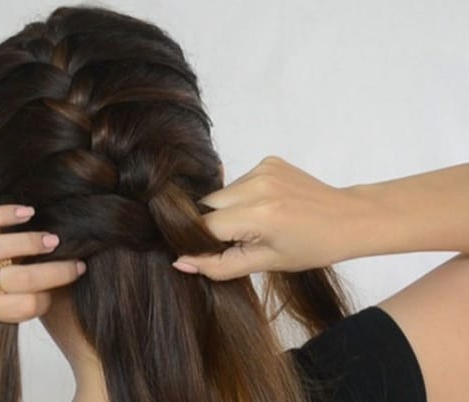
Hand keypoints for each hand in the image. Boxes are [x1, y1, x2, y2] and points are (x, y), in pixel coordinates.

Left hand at [0, 205, 84, 351]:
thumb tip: (18, 319)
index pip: (22, 307)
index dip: (44, 302)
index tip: (51, 295)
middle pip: (23, 278)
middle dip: (58, 273)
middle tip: (78, 265)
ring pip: (7, 245)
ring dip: (36, 243)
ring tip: (56, 241)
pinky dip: (9, 214)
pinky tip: (29, 212)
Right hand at [172, 156, 371, 279]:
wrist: (349, 218)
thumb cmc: (313, 247)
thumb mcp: (267, 263)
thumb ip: (220, 265)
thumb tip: (181, 262)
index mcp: (260, 214)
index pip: (204, 226)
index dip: (202, 242)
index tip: (213, 253)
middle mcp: (258, 185)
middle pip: (208, 205)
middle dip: (214, 225)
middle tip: (240, 240)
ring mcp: (263, 168)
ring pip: (221, 193)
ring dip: (227, 210)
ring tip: (256, 224)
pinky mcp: (268, 161)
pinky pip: (238, 182)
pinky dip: (242, 197)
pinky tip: (265, 207)